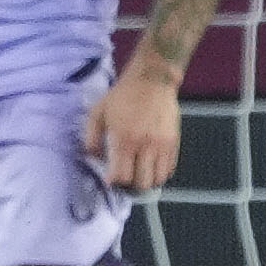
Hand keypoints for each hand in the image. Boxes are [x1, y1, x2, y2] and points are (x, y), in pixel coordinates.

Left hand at [85, 65, 181, 193]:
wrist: (152, 79)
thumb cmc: (122, 96)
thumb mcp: (98, 113)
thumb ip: (92, 139)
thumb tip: (95, 158)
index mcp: (124, 140)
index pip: (122, 177)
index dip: (114, 182)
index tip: (111, 178)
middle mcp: (145, 146)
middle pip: (141, 183)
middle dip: (131, 185)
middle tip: (126, 178)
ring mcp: (162, 145)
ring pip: (157, 180)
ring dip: (147, 180)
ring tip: (139, 173)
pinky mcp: (174, 142)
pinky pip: (169, 169)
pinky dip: (160, 173)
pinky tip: (151, 165)